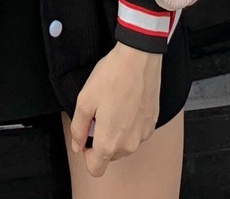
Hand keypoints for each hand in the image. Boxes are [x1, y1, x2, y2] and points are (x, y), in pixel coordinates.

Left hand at [69, 42, 162, 177]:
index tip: (85, 135)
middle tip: (98, 114)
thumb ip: (78, 128)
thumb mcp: (84, 100)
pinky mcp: (151, 125)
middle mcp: (129, 145)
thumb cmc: (111, 77)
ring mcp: (142, 136)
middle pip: (109, 157)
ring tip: (112, 106)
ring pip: (123, 146)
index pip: (95, 169)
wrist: (139, 60)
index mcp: (109, 142)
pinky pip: (135, 134)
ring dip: (115, 133)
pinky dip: (128, 124)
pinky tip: (125, 103)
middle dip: (100, 141)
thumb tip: (77, 145)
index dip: (85, 155)